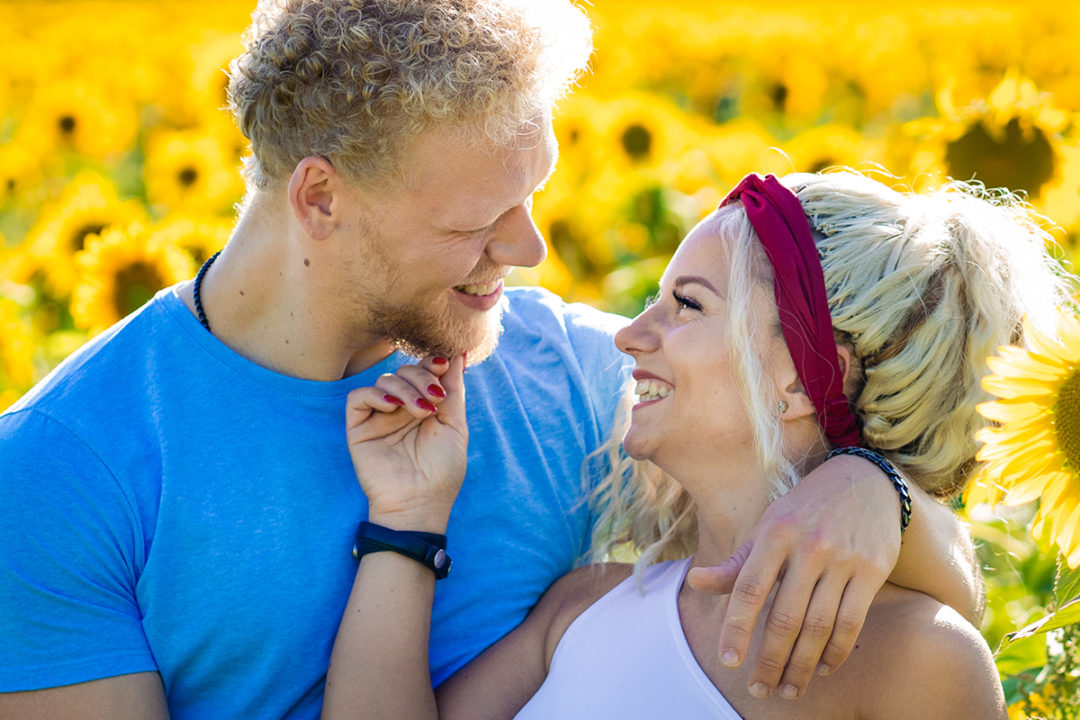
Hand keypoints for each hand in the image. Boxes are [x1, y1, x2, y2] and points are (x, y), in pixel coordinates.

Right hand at [345, 355, 467, 530]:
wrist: (420, 502)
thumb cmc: (442, 470)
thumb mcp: (455, 425)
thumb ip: (454, 389)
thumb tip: (459, 354)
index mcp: (425, 406)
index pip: (424, 370)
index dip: (432, 363)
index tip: (443, 365)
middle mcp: (401, 408)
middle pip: (405, 371)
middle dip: (422, 377)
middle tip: (435, 397)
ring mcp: (380, 417)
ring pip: (385, 380)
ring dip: (406, 389)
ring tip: (421, 412)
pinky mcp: (359, 428)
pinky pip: (359, 397)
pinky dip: (376, 395)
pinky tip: (393, 407)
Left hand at [686, 454, 899, 699]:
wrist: (865, 481)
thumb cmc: (804, 511)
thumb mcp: (767, 526)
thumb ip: (736, 563)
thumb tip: (694, 582)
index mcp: (774, 533)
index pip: (749, 588)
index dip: (736, 627)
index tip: (728, 661)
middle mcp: (808, 546)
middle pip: (785, 616)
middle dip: (769, 660)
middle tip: (759, 689)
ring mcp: (842, 559)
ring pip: (819, 626)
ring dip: (801, 665)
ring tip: (788, 689)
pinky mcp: (872, 570)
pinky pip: (852, 622)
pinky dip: (836, 651)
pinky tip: (822, 669)